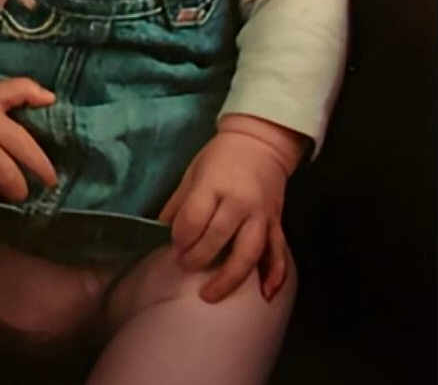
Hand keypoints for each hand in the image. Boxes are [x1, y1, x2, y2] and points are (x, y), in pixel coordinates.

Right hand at [0, 77, 57, 202]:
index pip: (26, 152)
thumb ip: (27, 90)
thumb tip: (51, 99)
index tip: (52, 180)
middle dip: (23, 189)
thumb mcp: (0, 89)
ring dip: (3, 196)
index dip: (43, 169)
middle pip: (9, 180)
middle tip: (30, 189)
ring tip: (10, 192)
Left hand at [158, 130, 290, 303]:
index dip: (179, 238)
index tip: (173, 245)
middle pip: (217, 239)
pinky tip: (264, 295)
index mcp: (215, 185)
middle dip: (197, 258)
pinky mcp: (277, 224)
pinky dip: (274, 276)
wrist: (261, 142)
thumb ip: (178, 203)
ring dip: (228, 278)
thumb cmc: (221, 156)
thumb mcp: (193, 172)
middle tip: (183, 266)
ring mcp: (261, 215)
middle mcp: (240, 202)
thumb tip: (160, 231)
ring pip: (248, 253)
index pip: (193, 219)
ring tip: (209, 294)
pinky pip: (278, 253)